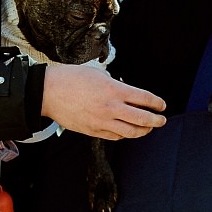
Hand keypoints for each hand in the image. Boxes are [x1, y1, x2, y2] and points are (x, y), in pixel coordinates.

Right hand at [41, 64, 165, 139]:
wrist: (49, 91)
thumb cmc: (72, 78)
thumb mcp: (100, 74)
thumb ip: (116, 86)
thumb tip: (127, 94)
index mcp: (114, 90)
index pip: (144, 98)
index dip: (157, 103)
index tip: (162, 105)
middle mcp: (111, 108)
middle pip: (142, 119)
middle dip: (156, 120)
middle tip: (161, 120)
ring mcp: (102, 122)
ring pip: (130, 132)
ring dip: (143, 130)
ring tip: (148, 127)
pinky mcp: (92, 131)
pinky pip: (114, 136)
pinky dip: (124, 134)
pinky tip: (128, 131)